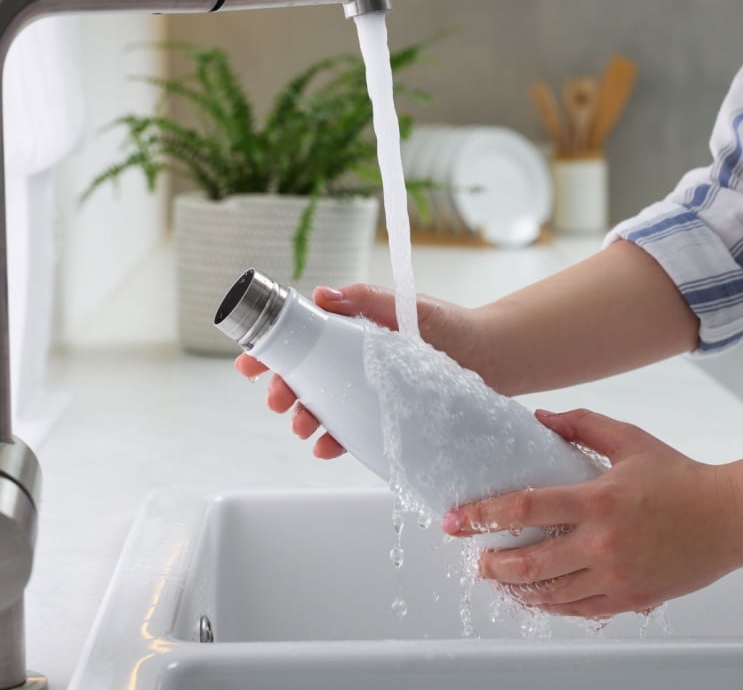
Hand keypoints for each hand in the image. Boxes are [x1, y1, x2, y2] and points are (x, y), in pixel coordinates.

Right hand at [234, 284, 484, 458]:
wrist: (493, 358)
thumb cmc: (451, 327)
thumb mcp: (407, 307)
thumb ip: (367, 300)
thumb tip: (322, 295)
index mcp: (350, 334)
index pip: (300, 342)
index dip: (270, 352)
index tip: (249, 363)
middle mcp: (353, 365)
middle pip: (303, 380)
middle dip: (282, 392)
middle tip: (277, 400)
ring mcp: (367, 394)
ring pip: (322, 410)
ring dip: (304, 419)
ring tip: (303, 427)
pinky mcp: (386, 420)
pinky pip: (352, 434)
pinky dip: (334, 442)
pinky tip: (326, 447)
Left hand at [441, 408, 742, 618]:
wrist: (730, 518)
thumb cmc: (682, 478)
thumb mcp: (630, 441)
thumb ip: (582, 425)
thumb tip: (540, 418)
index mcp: (599, 501)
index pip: (525, 508)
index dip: (483, 515)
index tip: (458, 521)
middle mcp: (603, 544)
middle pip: (529, 563)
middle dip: (493, 565)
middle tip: (477, 560)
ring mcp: (616, 577)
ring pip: (551, 595)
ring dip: (518, 590)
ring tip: (502, 580)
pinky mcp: (631, 599)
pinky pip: (580, 611)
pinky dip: (554, 606)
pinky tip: (541, 596)